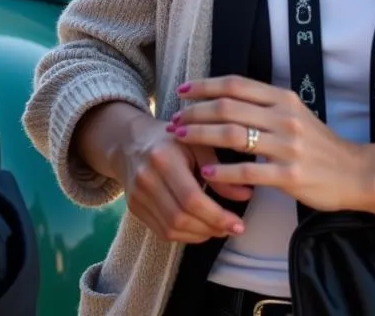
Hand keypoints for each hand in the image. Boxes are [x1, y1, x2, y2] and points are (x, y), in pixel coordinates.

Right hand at [113, 112, 251, 243]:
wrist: (129, 141)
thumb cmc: (170, 140)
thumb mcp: (197, 144)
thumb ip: (220, 169)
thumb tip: (245, 194)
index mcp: (163, 158)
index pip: (192, 198)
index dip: (217, 216)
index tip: (238, 223)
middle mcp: (146, 179)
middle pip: (181, 218)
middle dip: (212, 228)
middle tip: (233, 228)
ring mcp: (137, 196)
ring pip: (172, 230)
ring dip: (200, 235)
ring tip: (219, 228)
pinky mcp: (134, 208)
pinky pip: (162, 232)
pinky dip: (185, 236)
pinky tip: (200, 227)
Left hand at [169, 76, 369, 212]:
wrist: (356, 172)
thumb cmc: (319, 143)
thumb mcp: (294, 113)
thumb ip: (264, 104)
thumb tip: (225, 96)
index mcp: (282, 98)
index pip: (235, 84)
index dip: (205, 86)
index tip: (182, 90)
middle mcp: (283, 117)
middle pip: (228, 107)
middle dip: (195, 112)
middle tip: (175, 119)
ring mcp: (287, 146)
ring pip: (233, 135)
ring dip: (201, 136)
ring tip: (182, 138)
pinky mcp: (290, 175)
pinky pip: (248, 170)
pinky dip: (223, 171)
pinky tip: (207, 173)